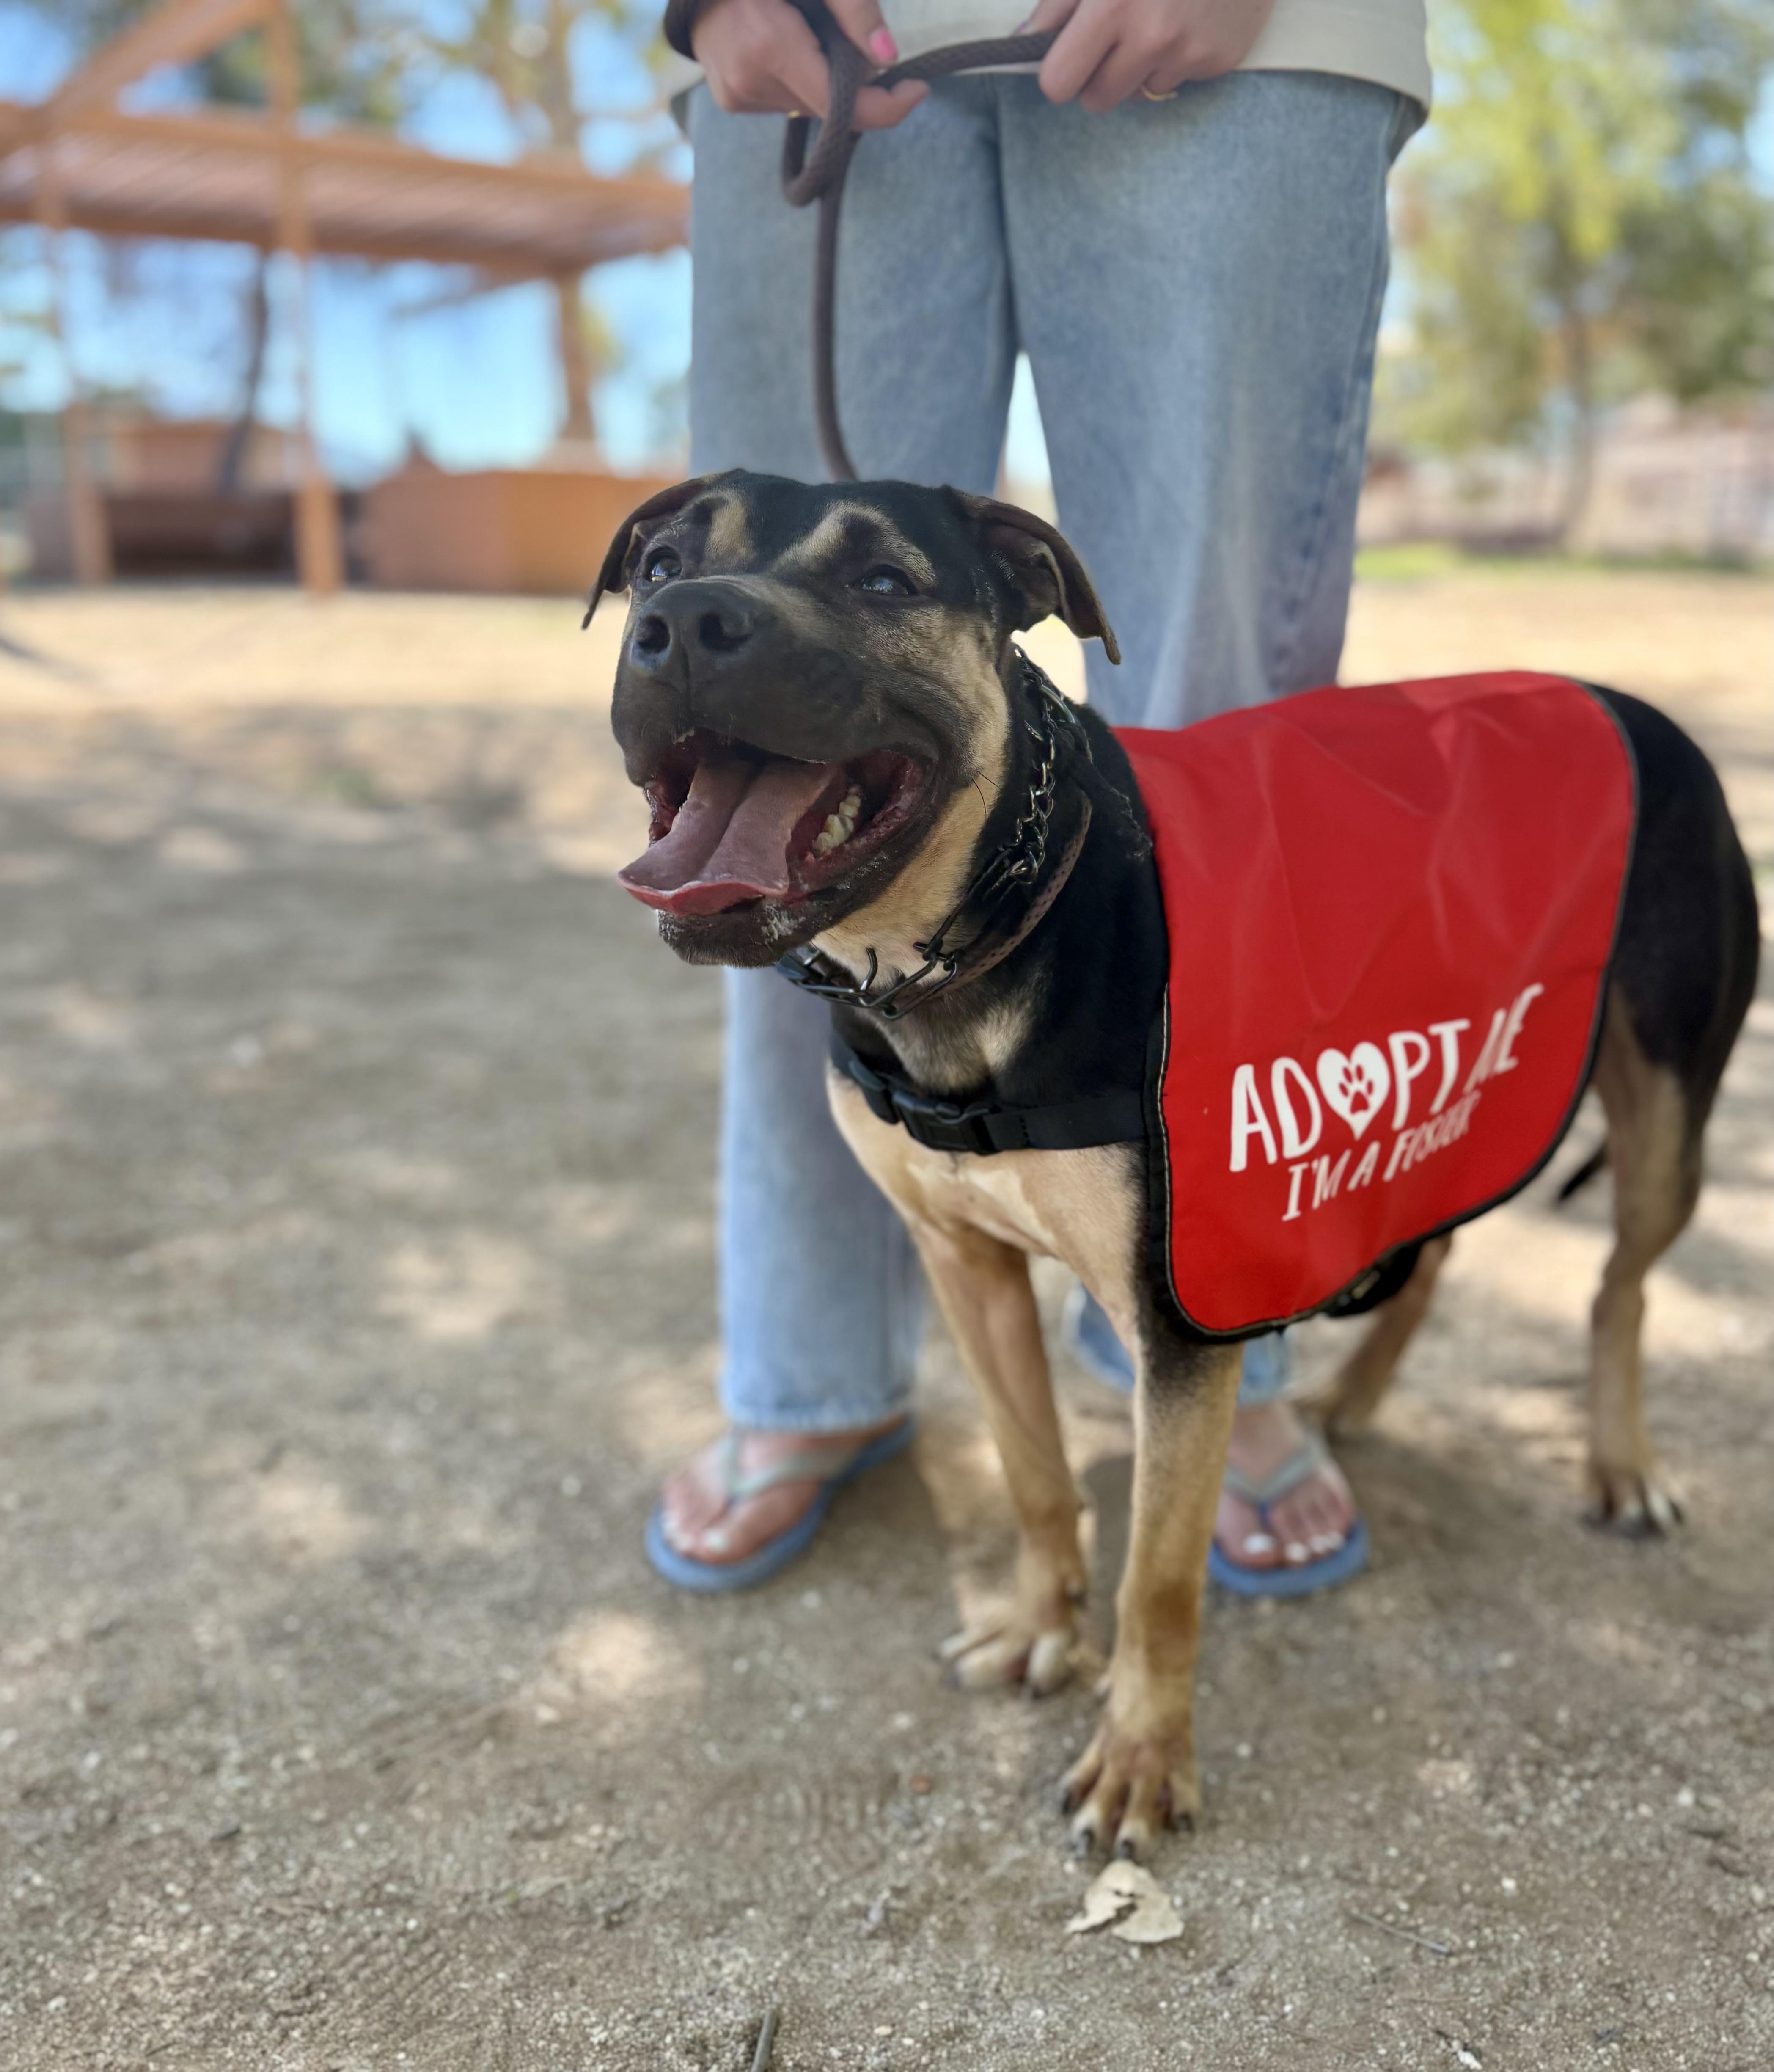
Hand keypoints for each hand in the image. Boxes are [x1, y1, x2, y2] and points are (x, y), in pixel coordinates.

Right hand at [692, 0, 929, 130]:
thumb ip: (854, 12)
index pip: (841, 106)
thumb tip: (889, 58)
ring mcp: (736, 94)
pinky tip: (785, 44)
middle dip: (851, 82)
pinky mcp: (730, 98)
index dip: (887, 107)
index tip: (918, 88)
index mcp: (768, 46)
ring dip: (823, 79)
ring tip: (807, 32)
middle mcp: (749, 80)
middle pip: (827, 107)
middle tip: (852, 39)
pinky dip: (799, 79)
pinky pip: (784, 101)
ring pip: (808, 106)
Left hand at [1022, 0, 1276, 111]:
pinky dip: (1178, 58)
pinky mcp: (1219, 60)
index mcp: (1111, 7)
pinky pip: (1180, 80)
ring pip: (1139, 94)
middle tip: (1115, 36)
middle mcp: (1151, 37)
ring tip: (1159, 18)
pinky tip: (1190, 19)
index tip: (1070, 53)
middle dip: (1098, 74)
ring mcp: (1188, 53)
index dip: (1060, 70)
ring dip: (1140, 67)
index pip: (1058, 83)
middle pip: (1096, 99)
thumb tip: (1029, 37)